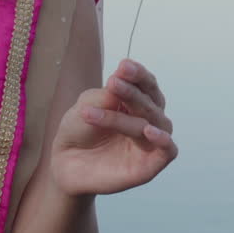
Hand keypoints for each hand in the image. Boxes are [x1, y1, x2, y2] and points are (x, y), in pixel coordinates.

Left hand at [49, 59, 177, 196]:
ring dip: (132, 112)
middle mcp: (147, 120)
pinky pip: (168, 151)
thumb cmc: (79, 132)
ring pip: (153, 123)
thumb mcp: (88, 105)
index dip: (138, 74)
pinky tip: (148, 131)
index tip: (124, 66)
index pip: (146, 85)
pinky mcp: (150, 165)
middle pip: (151, 102)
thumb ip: (107, 95)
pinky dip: (163, 140)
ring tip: (105, 107)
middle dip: (133, 91)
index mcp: (136, 102)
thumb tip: (122, 82)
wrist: (65, 162)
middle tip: (113, 82)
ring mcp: (150, 143)